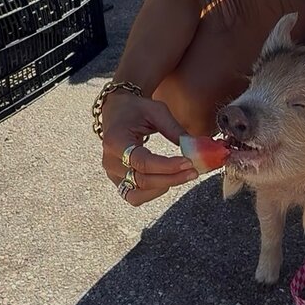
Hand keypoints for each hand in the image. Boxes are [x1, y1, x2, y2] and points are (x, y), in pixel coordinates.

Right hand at [100, 89, 197, 206]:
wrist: (117, 110)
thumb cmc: (136, 108)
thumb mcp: (156, 110)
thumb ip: (174, 129)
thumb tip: (195, 146)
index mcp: (116, 140)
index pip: (142, 162)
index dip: (166, 166)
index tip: (188, 162)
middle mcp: (110, 160)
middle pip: (142, 180)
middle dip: (171, 178)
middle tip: (194, 171)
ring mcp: (112, 173)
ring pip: (137, 194)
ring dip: (163, 187)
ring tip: (183, 176)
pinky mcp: (118, 180)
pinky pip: (135, 196)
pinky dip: (153, 192)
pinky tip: (169, 180)